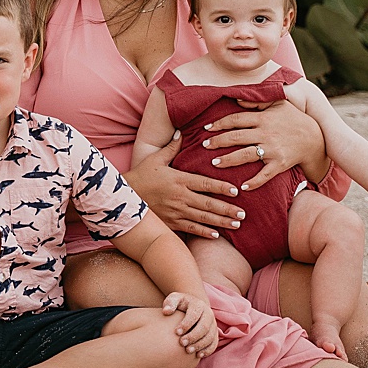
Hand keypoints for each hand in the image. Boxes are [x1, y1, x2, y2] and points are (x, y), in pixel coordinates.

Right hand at [126, 133, 245, 237]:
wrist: (124, 197)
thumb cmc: (141, 176)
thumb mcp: (155, 159)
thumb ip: (171, 147)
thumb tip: (181, 132)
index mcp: (179, 180)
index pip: (205, 183)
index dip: (221, 187)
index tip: (236, 191)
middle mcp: (180, 197)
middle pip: (208, 203)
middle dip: (227, 209)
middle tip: (243, 213)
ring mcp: (175, 211)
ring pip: (203, 218)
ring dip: (221, 221)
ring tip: (236, 223)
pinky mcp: (170, 222)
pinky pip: (190, 228)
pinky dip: (204, 232)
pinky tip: (216, 234)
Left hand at [162, 291, 218, 356]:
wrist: (192, 307)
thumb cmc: (180, 304)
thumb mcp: (174, 299)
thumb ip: (169, 303)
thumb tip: (166, 311)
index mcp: (198, 305)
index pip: (194, 315)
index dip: (186, 324)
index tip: (176, 332)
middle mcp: (208, 314)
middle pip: (204, 327)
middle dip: (193, 336)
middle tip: (182, 343)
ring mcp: (213, 324)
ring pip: (210, 336)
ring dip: (200, 345)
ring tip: (188, 350)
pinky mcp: (215, 334)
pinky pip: (214, 343)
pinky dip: (207, 350)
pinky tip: (198, 355)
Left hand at [204, 99, 323, 190]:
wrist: (315, 138)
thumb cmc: (294, 119)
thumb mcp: (278, 104)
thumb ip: (256, 102)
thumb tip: (237, 100)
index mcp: (263, 118)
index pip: (235, 119)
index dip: (219, 124)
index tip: (206, 129)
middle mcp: (266, 133)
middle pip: (236, 137)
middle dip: (217, 142)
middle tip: (204, 145)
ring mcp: (272, 150)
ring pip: (245, 155)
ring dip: (228, 160)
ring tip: (215, 163)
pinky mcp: (280, 164)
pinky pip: (265, 175)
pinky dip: (254, 182)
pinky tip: (242, 187)